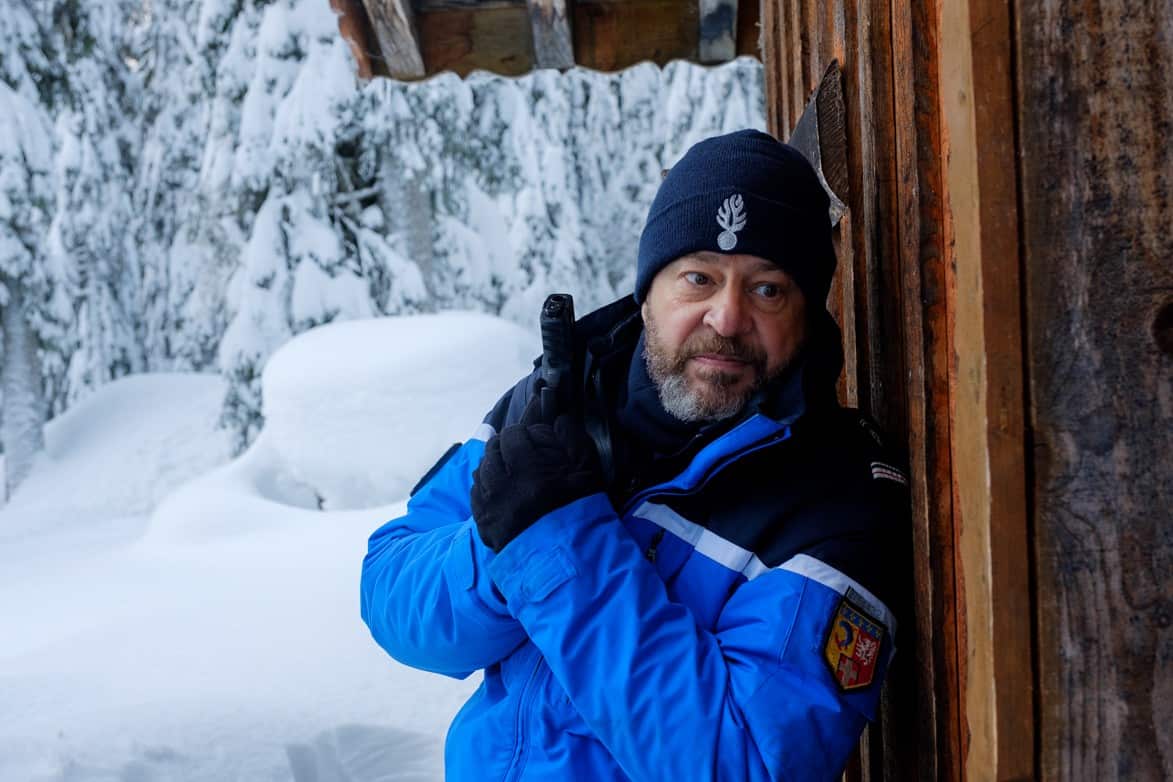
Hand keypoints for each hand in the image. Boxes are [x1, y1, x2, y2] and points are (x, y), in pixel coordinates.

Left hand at [471, 396, 601, 552]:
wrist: (569, 560)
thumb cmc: (583, 514)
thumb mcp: (588, 473)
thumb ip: (574, 439)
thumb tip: (558, 420)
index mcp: (530, 472)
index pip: (514, 435)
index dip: (524, 433)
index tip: (534, 439)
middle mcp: (504, 487)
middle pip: (493, 450)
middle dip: (506, 446)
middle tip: (520, 451)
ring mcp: (490, 506)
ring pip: (482, 469)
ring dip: (494, 464)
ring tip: (510, 470)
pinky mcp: (483, 523)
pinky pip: (476, 492)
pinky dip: (486, 485)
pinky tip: (500, 488)